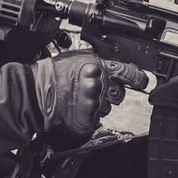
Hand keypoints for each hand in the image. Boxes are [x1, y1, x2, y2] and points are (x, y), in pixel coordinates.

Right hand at [32, 51, 147, 137]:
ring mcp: (93, 103)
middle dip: (111, 93)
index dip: (137, 78)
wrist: (37, 91)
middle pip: (119, 94)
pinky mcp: (87, 119)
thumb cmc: (55, 73)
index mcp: (99, 66)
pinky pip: (95, 120)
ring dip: (98, 105)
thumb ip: (100, 62)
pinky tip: (78, 108)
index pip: (130, 74)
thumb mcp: (80, 57)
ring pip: (106, 108)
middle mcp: (99, 85)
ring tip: (81, 98)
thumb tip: (119, 66)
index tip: (140, 81)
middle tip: (95, 89)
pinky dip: (88, 116)